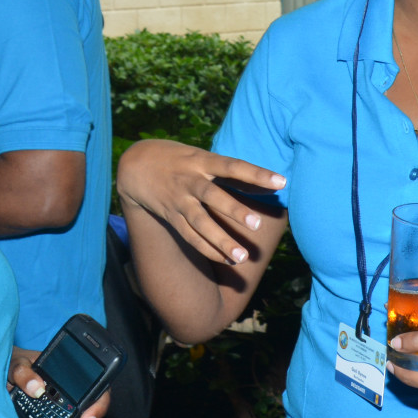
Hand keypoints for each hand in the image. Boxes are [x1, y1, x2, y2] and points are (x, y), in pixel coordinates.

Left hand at [8, 347, 109, 417]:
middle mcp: (77, 392)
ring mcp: (69, 407)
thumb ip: (23, 372)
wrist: (9, 374)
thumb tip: (36, 389)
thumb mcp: (18, 363)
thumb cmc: (19, 364)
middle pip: (92, 415)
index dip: (99, 406)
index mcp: (77, 374)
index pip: (99, 390)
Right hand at [116, 139, 284, 265]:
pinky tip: (227, 260)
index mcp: (201, 161)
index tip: (281, 181)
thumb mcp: (203, 157)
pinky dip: (207, 249)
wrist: (136, 165)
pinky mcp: (170, 216)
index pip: (232, 165)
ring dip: (220, 240)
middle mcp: (189, 181)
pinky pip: (189, 236)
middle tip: (257, 224)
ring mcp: (178, 200)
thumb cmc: (181, 159)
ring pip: (199, 222)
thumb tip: (274, 183)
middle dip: (233, 210)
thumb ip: (235, 172)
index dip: (256, 173)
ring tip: (242, 257)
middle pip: (212, 196)